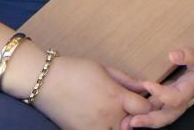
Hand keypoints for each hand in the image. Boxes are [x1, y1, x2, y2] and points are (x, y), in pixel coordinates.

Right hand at [28, 55, 152, 129]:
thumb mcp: (105, 69)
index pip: (144, 109)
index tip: (142, 100)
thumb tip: (144, 86)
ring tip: (114, 116)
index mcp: (115, 96)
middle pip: (133, 126)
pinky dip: (105, 129)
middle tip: (128, 109)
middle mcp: (108, 116)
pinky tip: (101, 121)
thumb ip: (127, 80)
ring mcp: (95, 127)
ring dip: (120, 126)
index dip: (147, 104)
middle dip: (134, 118)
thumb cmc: (76, 70)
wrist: (46, 82)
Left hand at [125, 37, 193, 127]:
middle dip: (150, 121)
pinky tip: (132, 108)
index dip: (162, 94)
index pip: (178, 97)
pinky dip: (147, 110)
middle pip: (169, 115)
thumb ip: (192, 52)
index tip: (147, 84)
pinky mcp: (177, 94)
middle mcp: (188, 96)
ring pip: (164, 114)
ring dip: (146, 119)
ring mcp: (182, 97)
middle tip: (131, 121)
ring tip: (126, 121)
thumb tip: (172, 55)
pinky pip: (161, 106)